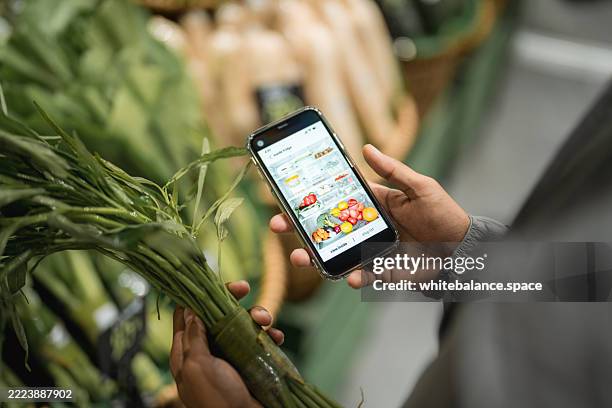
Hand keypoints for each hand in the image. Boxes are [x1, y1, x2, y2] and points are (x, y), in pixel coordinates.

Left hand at [170, 281, 283, 407]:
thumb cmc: (216, 400)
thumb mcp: (198, 366)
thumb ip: (192, 337)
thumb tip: (190, 309)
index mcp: (186, 352)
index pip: (186, 314)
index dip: (199, 296)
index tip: (214, 283)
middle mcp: (207, 351)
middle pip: (216, 314)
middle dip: (232, 300)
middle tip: (245, 287)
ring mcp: (229, 356)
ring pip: (240, 324)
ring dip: (256, 317)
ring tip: (267, 321)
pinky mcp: (249, 362)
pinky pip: (259, 341)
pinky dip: (269, 336)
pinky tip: (276, 338)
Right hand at [269, 144, 469, 287]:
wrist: (465, 248)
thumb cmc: (444, 213)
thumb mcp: (420, 187)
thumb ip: (393, 171)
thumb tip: (366, 148)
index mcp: (374, 205)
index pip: (337, 201)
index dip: (313, 200)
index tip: (289, 197)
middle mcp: (367, 228)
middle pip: (328, 229)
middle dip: (301, 229)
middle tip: (278, 226)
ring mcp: (373, 251)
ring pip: (338, 254)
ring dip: (317, 257)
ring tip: (301, 257)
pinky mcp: (384, 272)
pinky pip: (365, 276)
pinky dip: (355, 278)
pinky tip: (351, 277)